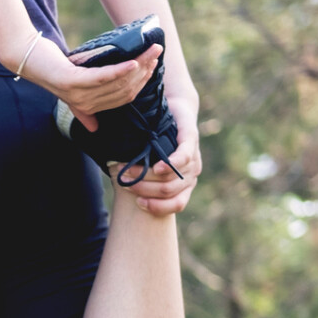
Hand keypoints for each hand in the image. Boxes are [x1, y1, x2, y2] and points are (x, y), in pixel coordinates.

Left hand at [19, 40, 163, 131]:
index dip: (142, 81)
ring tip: (150, 50)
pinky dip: (119, 70)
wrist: (26, 57)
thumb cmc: (52, 68)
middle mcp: (84, 104)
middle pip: (124, 90)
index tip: (154, 63)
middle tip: (156, 52)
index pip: (125, 97)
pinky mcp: (71, 81)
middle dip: (145, 71)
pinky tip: (132, 62)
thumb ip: (83, 110)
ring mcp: (77, 94)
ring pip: (117, 83)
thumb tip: (95, 129)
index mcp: (89, 107)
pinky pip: (101, 78)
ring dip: (138, 66)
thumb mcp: (71, 90)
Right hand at [125, 93, 202, 215]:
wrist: (177, 111)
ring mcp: (193, 158)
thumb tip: (124, 192)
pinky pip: (184, 157)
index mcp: (185, 186)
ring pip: (172, 176)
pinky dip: (170, 164)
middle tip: (124, 181)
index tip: (138, 203)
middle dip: (143, 189)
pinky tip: (158, 166)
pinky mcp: (191, 139)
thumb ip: (146, 180)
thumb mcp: (152, 166)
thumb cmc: (160, 143)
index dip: (157, 207)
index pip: (177, 204)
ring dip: (147, 176)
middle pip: (168, 190)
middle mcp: (191, 175)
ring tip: (127, 170)